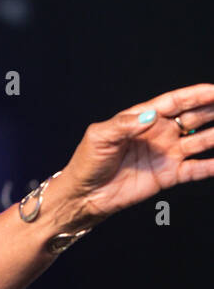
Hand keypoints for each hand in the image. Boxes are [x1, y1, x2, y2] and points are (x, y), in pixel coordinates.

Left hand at [61, 82, 213, 218]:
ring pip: (202, 141)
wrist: (86, 194)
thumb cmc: (88, 161)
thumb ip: (124, 125)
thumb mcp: (100, 137)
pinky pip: (199, 169)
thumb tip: (151, 115)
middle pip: (194, 117)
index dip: (197, 95)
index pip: (175, 102)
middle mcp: (160, 134)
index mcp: (142, 119)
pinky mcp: (171, 175)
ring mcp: (167, 154)